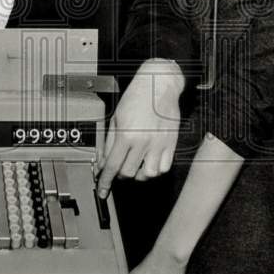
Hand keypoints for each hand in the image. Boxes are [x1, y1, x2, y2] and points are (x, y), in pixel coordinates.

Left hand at [96, 60, 182, 197]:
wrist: (159, 84)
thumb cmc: (137, 96)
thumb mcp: (116, 117)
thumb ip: (109, 142)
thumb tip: (103, 161)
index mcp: (127, 135)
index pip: (112, 166)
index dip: (105, 180)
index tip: (102, 189)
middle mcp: (144, 141)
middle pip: (128, 172)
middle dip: (119, 174)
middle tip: (118, 167)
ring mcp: (159, 144)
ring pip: (148, 174)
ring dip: (138, 173)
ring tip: (135, 164)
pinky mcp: (171, 143)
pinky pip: (164, 167)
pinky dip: (155, 169)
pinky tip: (149, 161)